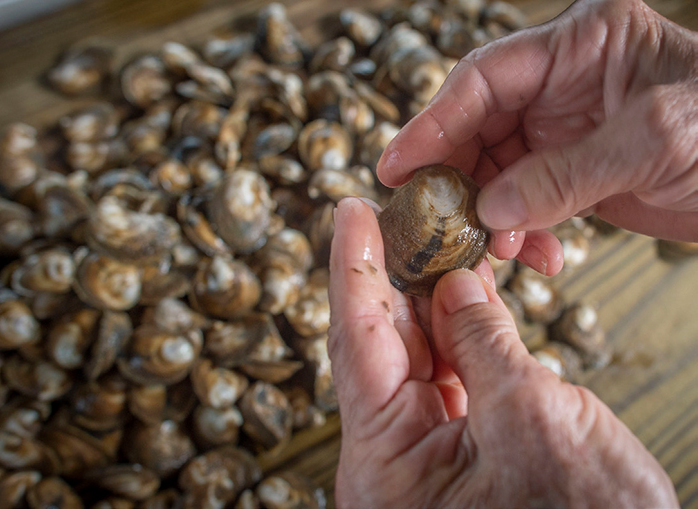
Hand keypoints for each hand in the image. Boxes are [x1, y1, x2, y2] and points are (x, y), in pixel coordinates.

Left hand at [328, 197, 677, 507]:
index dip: (353, 267)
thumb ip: (480, 342)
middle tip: (401, 213)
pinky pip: (448, 369)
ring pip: (417, 350)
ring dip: (430, 293)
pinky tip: (464, 284)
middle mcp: (393, 455)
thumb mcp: (530, 418)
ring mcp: (426, 448)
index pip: (355, 340)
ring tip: (438, 236)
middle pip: (380, 341)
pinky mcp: (460, 441)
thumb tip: (453, 284)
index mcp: (385, 462)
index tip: (349, 213)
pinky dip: (459, 326)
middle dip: (392, 272)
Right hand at [377, 0, 697, 260]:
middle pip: (479, 127)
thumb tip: (491, 211)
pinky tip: (535, 256)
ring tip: (497, 250)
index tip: (397, 165)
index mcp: (581, 44)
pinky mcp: (571, 173)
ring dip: (489, 216)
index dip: (434, 121)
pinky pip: (525, 202)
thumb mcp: (654, 140)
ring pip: (496, 172)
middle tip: (435, 222)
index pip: (484, 78)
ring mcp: (564, 130)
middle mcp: (563, 83)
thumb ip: (566, 174)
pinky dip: (521, 233)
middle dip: (457, 178)